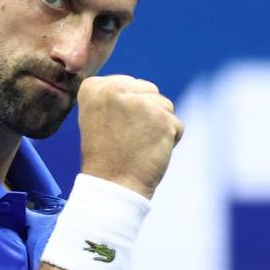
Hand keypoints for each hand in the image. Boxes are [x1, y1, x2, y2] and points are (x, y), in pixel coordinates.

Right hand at [77, 75, 183, 199]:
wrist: (112, 185)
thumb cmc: (105, 155)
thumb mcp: (98, 116)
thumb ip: (115, 96)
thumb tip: (142, 87)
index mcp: (93, 87)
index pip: (128, 84)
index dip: (127, 109)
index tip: (113, 128)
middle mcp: (114, 89)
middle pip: (149, 90)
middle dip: (146, 113)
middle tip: (128, 137)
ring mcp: (139, 102)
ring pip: (164, 105)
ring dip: (159, 125)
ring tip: (138, 144)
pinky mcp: (161, 118)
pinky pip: (176, 124)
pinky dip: (170, 139)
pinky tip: (150, 151)